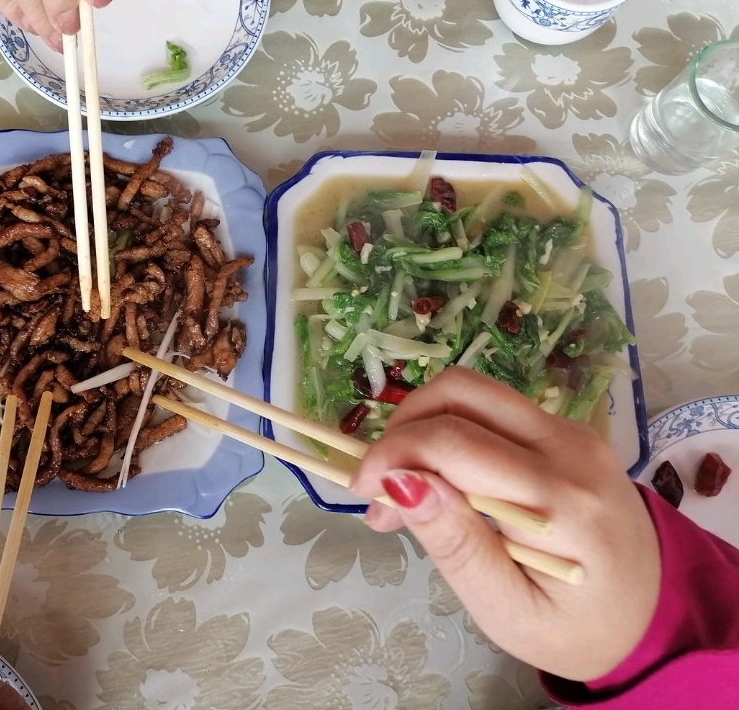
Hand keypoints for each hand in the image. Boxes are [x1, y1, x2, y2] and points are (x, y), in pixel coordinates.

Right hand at [349, 367, 660, 682]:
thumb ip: (456, 544)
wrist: (654, 614)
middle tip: (377, 487)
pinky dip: (448, 431)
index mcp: (559, 500)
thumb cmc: (576, 627)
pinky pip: (492, 410)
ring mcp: (571, 431)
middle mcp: (569, 447)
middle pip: (460, 391)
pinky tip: (440, 481)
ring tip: (402, 485)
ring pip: (473, 391)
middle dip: (400, 428)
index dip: (390, 455)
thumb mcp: (508, 610)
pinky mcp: (566, 430)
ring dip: (421, 424)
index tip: (362, 494)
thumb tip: (400, 482)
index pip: (452, 441)